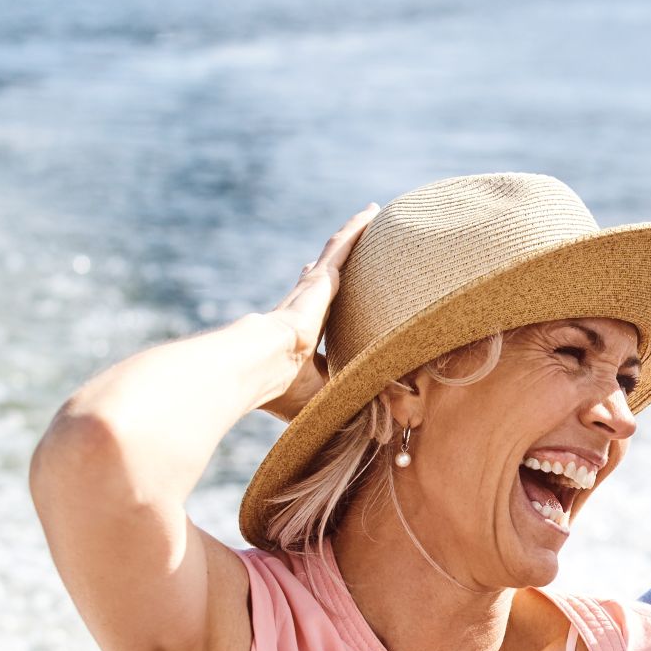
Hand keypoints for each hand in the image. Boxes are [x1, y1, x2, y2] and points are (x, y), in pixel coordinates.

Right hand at [259, 202, 378, 420]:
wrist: (264, 367)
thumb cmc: (287, 392)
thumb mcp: (329, 398)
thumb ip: (354, 407)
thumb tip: (386, 439)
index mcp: (303, 337)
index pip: (321, 318)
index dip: (328, 308)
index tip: (329, 298)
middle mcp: (306, 308)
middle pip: (329, 279)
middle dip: (340, 264)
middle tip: (356, 249)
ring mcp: (313, 290)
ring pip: (339, 255)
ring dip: (354, 238)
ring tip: (372, 218)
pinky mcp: (321, 278)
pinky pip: (344, 245)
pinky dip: (357, 229)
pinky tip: (372, 211)